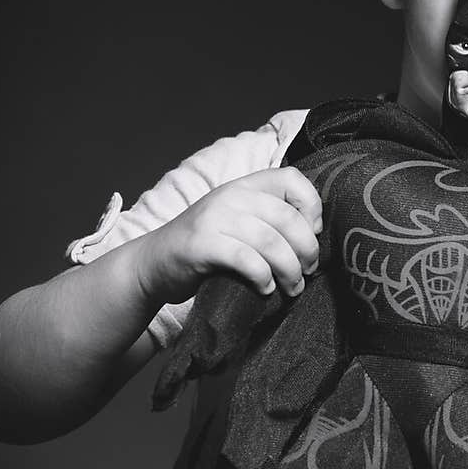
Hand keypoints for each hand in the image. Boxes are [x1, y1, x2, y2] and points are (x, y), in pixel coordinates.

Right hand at [136, 167, 322, 306]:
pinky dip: (263, 278)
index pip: (291, 179)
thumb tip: (314, 236)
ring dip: (289, 270)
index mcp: (244, 186)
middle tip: (308, 271)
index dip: (311, 206)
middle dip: (306, 249)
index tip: (313, 233)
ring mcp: (214, 218)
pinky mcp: (202, 245)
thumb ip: (269, 219)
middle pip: (287, 217)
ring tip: (293, 287)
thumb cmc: (206, 248)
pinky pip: (247, 260)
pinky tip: (265, 289)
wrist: (153, 264)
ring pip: (271, 242)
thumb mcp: (238, 221)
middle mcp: (230, 195)